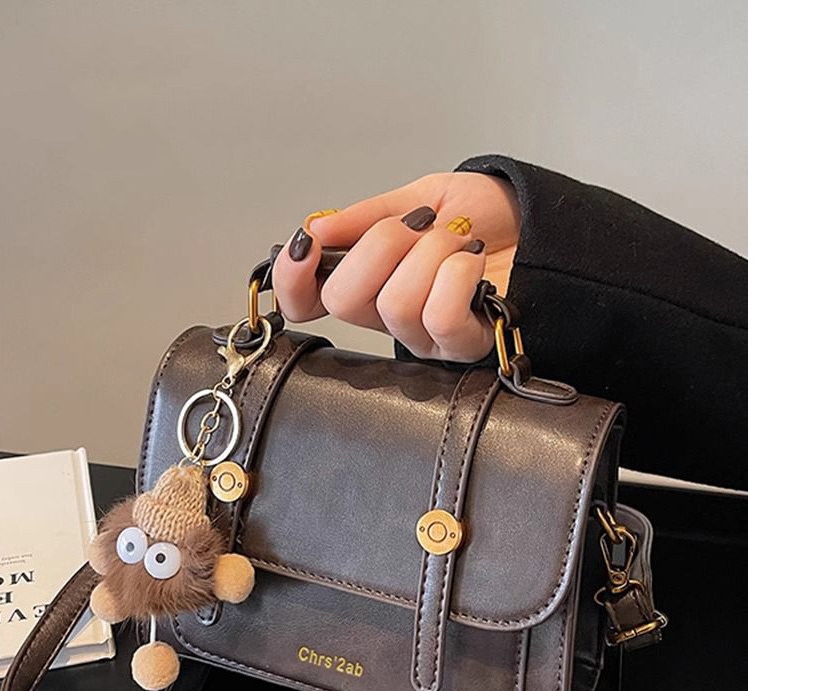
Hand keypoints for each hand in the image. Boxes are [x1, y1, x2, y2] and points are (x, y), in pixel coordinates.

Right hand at [272, 172, 519, 362]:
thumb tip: (313, 230)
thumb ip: (365, 218)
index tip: (307, 246)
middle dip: (381, 246)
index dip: (292, 280)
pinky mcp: (463, 346)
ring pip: (395, 303)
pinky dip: (459, 272)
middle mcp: (389, 317)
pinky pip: (440, 314)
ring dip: (432, 253)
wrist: (543, 222)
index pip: (306, 302)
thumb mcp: (417, 198)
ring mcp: (425, 337)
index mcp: (368, 281)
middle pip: (345, 299)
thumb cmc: (483, 215)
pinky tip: (474, 261)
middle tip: (417, 226)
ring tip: (458, 241)